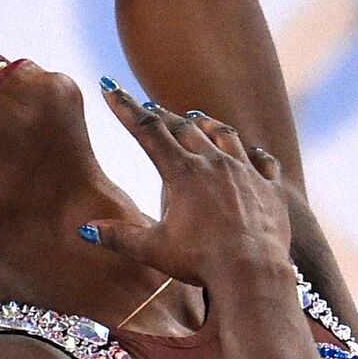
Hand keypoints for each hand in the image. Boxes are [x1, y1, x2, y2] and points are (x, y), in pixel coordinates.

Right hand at [79, 82, 290, 286]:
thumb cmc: (201, 262)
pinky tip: (252, 153)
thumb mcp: (153, 250)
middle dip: (164, 116)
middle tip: (150, 107)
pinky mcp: (271, 188)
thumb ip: (120, 237)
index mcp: (183, 173)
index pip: (148, 130)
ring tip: (197, 119)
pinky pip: (264, 162)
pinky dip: (255, 155)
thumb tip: (85, 229)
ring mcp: (247, 172)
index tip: (108, 87)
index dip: (125, 107)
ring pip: (226, 136)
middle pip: (185, 128)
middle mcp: (216, 163)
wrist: (253, 271)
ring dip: (208, 125)